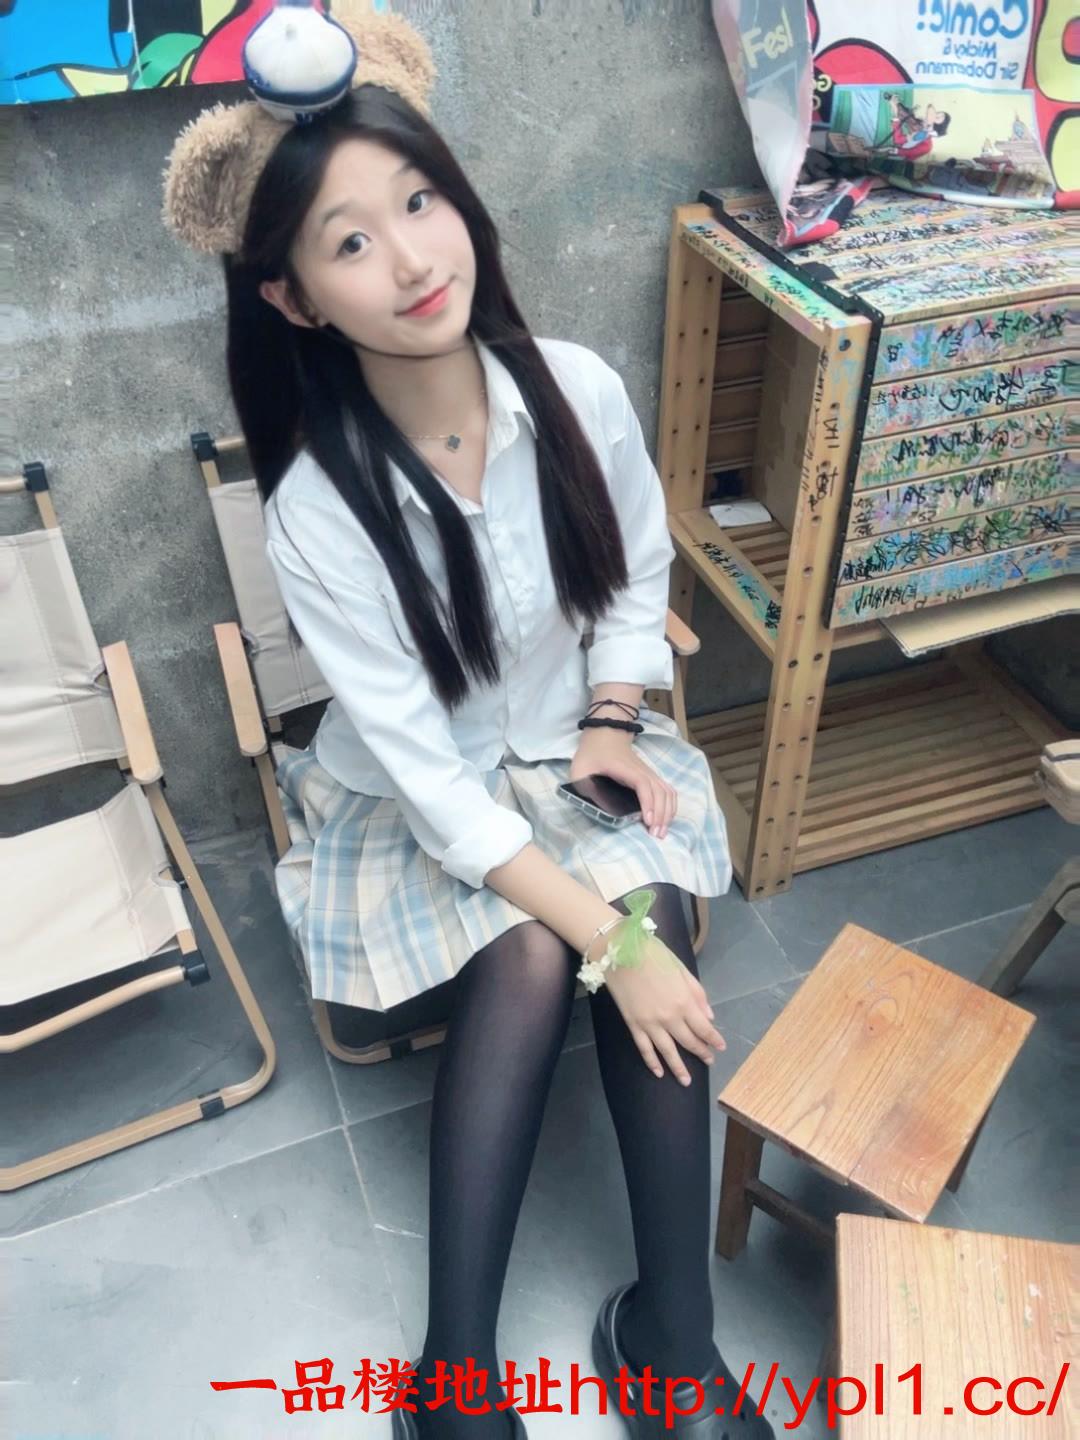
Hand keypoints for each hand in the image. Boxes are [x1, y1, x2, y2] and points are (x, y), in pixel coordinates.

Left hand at [569, 730, 677, 839]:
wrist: (605, 734)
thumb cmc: (592, 753)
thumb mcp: (580, 769)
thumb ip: (583, 786)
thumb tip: (591, 806)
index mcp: (625, 769)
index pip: (642, 784)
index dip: (647, 802)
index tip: (648, 821)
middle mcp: (642, 770)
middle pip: (660, 791)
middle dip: (661, 814)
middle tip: (656, 835)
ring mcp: (649, 773)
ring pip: (667, 792)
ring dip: (668, 812)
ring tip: (661, 831)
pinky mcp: (651, 777)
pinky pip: (668, 791)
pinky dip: (670, 806)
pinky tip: (666, 819)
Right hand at [604, 931, 725, 1084]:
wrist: (618, 951)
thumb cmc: (653, 954)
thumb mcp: (681, 969)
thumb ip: (697, 994)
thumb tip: (709, 1017)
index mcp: (684, 1001)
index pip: (703, 1028)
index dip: (714, 1039)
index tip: (721, 1047)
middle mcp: (669, 1017)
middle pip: (688, 1041)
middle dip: (701, 1052)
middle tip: (709, 1061)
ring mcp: (649, 1023)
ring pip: (667, 1051)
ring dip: (679, 1068)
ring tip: (686, 1080)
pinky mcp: (633, 1025)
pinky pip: (644, 1048)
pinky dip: (652, 1062)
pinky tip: (658, 1071)